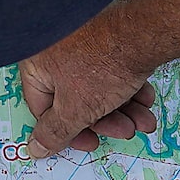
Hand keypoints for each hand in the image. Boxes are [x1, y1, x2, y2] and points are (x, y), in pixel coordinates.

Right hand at [18, 14, 158, 156]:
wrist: (144, 31)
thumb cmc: (103, 65)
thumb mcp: (76, 109)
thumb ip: (55, 132)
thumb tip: (35, 148)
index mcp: (35, 63)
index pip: (43, 107)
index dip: (68, 131)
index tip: (90, 142)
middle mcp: (54, 48)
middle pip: (74, 98)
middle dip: (105, 120)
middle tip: (125, 130)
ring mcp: (81, 39)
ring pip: (96, 85)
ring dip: (121, 108)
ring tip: (143, 119)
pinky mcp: (105, 35)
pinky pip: (109, 68)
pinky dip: (126, 86)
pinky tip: (144, 97)